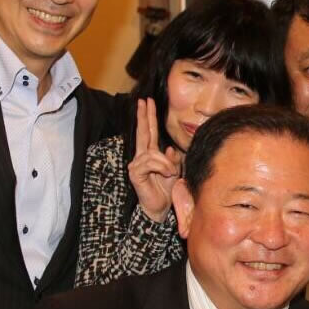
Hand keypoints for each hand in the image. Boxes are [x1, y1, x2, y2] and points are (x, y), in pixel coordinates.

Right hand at [127, 98, 180, 222]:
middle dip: (144, 116)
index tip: (147, 102)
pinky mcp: (135, 173)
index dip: (148, 117)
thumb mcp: (174, 171)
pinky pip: (150, 162)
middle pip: (143, 132)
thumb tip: (170, 148)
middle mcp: (142, 156)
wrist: (160, 208)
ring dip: (166, 163)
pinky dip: (162, 167)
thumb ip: (172, 159)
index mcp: (151, 154)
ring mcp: (137, 164)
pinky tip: (166, 174)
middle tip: (145, 101)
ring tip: (171, 173)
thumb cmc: (166, 189)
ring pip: (153, 153)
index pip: (149, 131)